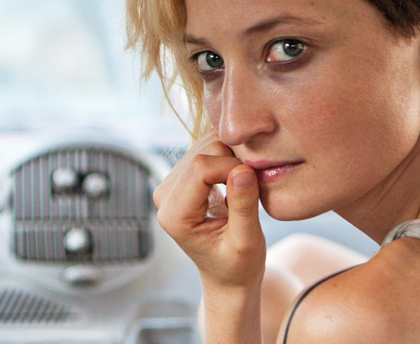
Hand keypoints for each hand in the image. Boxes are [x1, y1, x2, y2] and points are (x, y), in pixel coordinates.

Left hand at [153, 132, 264, 289]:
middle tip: (253, 187)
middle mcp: (164, 196)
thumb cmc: (238, 265)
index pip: (201, 168)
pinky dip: (228, 158)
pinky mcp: (182, 177)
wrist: (226, 274)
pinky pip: (207, 149)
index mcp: (174, 215)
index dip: (233, 168)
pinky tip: (237, 181)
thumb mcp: (247, 241)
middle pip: (203, 152)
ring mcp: (170, 184)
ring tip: (246, 187)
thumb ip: (244, 206)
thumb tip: (243, 170)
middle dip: (234, 162)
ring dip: (232, 159)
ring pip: (206, 145)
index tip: (255, 184)